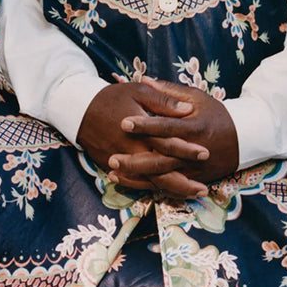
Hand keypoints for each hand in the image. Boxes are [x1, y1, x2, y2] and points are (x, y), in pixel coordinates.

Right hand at [76, 82, 209, 195]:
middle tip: (204, 188)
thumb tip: (187, 109)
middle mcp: (132, 151)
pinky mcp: (115, 168)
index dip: (187, 149)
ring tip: (192, 194)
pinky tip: (169, 191)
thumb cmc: (112, 98)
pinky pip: (137, 183)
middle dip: (183, 181)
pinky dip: (154, 189)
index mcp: (140, 131)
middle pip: (161, 171)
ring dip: (173, 190)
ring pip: (151, 182)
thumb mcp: (139, 92)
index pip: (167, 143)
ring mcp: (123, 162)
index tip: (205, 153)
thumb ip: (163, 102)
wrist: (80, 110)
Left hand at [107, 77, 238, 197]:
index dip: (145, 126)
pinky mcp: (194, 179)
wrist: (242, 138)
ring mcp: (194, 168)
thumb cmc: (215, 114)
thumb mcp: (196, 97)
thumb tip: (144, 78)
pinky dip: (149, 186)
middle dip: (136, 160)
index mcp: (193, 126)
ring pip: (163, 176)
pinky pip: (169, 186)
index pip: (165, 127)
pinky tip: (130, 183)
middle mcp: (192, 150)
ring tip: (114, 173)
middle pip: (161, 158)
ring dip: (138, 177)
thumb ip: (168, 91)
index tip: (124, 122)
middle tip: (112, 157)